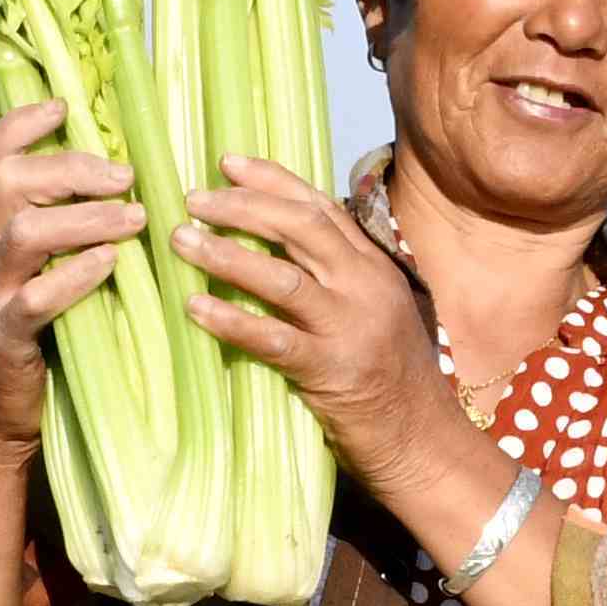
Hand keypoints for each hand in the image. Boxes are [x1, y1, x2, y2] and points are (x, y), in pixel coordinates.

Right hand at [0, 104, 150, 451]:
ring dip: (85, 218)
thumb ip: (62, 221)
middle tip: (125, 176)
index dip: (20, 123)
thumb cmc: (40, 327)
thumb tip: (125, 172)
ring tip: (135, 217)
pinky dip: (74, 276)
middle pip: (8, 181)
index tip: (65, 107)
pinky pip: (33, 299)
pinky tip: (110, 265)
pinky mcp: (5, 338)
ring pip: (25, 234)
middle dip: (70, 168)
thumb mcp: (40, 265)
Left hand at [172, 157, 473, 488]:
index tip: (227, 163)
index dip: (271, 180)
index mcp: (374, 267)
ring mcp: (350, 328)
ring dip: (226, 255)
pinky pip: (273, 339)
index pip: (318, 207)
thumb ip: (340, 280)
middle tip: (193, 199)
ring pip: (282, 277)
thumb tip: (279, 251)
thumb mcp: (377, 313)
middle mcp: (365, 287)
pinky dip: (231, 321)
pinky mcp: (332, 371)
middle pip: (299, 228)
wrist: (424, 443)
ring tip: (182, 241)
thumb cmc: (393, 381)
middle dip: (242, 206)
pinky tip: (195, 309)